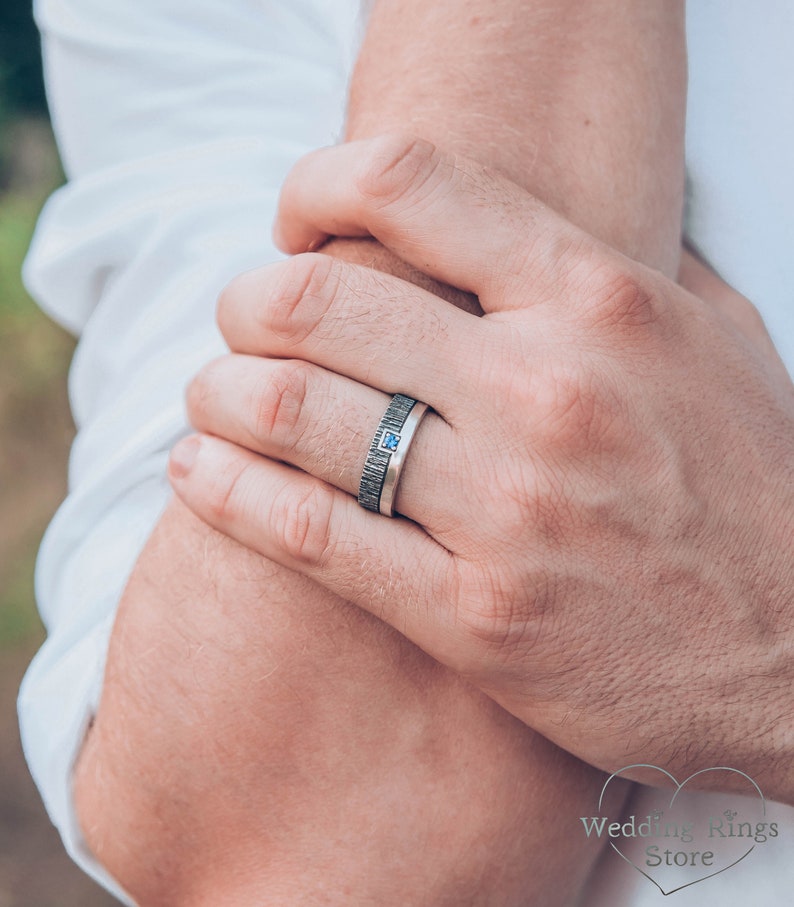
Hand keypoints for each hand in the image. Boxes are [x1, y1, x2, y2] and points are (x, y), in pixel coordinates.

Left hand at [169, 136, 793, 802]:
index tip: (295, 222)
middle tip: (241, 320)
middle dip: (247, 300)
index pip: (411, 183)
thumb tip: (549, 221)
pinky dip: (226, 494)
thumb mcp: (718, 343)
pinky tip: (195, 472)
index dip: (318, 184)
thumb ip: (625, 271)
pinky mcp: (474, 619)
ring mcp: (506, 512)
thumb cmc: (758, 487)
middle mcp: (545, 392)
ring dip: (220, 390)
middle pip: (318, 304)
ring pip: (295, 415)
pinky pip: (310, 537)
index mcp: (601, 303)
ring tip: (210, 392)